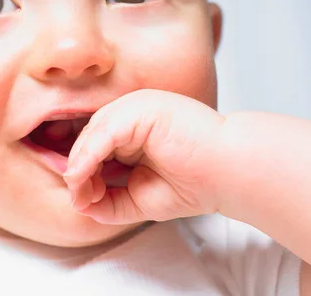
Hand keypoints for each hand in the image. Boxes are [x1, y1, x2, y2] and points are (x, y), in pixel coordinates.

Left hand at [63, 89, 226, 224]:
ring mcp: (136, 107)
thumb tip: (78, 204)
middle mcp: (132, 113)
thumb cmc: (196, 183)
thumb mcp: (141, 197)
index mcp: (135, 128)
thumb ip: (111, 201)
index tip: (82, 201)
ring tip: (80, 193)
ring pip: (92, 133)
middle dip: (79, 171)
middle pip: (89, 138)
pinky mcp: (141, 109)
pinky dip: (88, 156)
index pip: (95, 146)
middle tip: (79, 199)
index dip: (83, 172)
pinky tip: (82, 177)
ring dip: (80, 165)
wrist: (232, 174)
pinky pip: (103, 132)